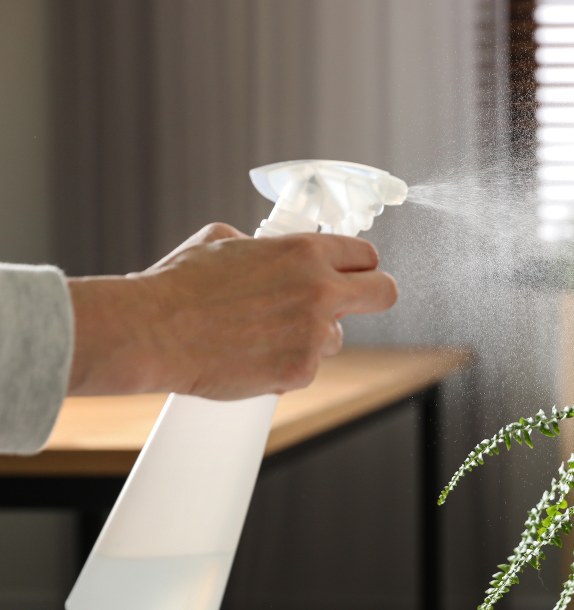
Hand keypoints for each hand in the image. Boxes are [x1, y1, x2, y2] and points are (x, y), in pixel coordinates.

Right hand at [67, 223, 397, 399]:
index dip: (358, 266)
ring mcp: (313, 335)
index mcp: (305, 252)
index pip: (367, 256)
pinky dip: (285, 365)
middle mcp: (320, 291)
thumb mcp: (223, 240)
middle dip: (371, 297)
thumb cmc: (179, 284)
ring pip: (337, 338)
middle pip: (384, 293)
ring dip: (313, 337)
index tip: (350, 274)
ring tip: (264, 334)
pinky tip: (251, 356)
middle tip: (348, 304)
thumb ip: (265, 246)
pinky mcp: (299, 372)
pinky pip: (306, 368)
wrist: (151, 332)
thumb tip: (271, 250)